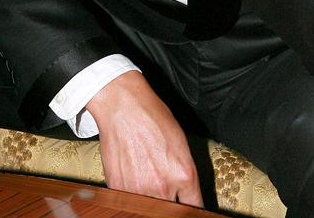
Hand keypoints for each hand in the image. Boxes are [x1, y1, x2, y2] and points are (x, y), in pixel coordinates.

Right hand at [87, 70, 202, 205]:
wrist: (123, 107)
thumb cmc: (153, 117)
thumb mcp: (181, 143)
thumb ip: (184, 173)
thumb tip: (185, 194)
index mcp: (184, 174)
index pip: (195, 207)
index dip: (192, 210)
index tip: (187, 208)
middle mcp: (164, 188)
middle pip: (171, 212)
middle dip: (170, 203)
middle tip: (162, 187)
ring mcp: (140, 192)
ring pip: (149, 208)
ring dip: (149, 198)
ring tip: (145, 177)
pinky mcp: (119, 191)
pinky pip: (129, 202)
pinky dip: (131, 194)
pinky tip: (131, 175)